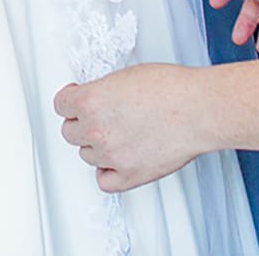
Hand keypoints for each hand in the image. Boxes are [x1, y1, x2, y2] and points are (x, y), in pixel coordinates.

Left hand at [55, 65, 207, 191]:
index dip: (69, 101)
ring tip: (118, 134)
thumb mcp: (124, 76)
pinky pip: (104, 181)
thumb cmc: (171, 89)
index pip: (60, 105)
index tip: (75, 101)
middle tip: (99, 118)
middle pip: (70, 132)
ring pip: (87, 155)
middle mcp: (96, 130)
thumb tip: (96, 101)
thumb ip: (102, 92)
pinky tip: (116, 161)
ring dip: (97, 146)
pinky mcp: (130, 175)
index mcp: (90, 101)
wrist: (198, 110)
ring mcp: (111, 155)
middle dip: (82, 123)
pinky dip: (107, 172)